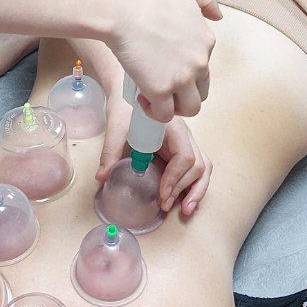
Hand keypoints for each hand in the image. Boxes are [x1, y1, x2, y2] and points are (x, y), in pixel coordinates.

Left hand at [96, 98, 211, 216]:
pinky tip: (186, 201)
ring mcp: (185, 142)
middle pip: (198, 165)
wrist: (127, 96)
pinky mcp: (181, 150)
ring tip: (186, 210)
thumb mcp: (116, 129)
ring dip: (197, 190)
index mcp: (173, 126)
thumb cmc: (124, 109)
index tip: (161, 193)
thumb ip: (111, 152)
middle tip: (165, 205)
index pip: (185, 156)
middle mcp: (184, 135)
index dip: (175, 178)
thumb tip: (102, 177)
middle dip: (184, 188)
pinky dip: (194, 186)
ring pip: (203, 168)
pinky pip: (196, 169)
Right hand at [110, 0, 221, 120]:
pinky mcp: (162, 90)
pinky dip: (154, 111)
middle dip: (183, 93)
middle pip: (201, 92)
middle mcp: (200, 62)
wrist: (121, 8)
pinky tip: (142, 97)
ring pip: (189, 108)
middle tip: (159, 84)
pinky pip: (165, 115)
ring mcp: (182, 78)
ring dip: (173, 107)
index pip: (203, 67)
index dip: (184, 70)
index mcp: (206, 40)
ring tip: (152, 96)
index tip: (163, 64)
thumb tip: (218, 16)